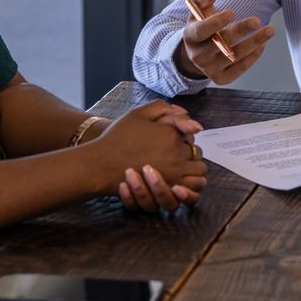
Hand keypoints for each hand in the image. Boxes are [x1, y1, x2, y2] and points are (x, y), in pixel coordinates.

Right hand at [93, 101, 207, 211]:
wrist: (102, 164)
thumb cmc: (118, 137)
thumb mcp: (139, 113)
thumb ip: (163, 108)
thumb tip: (186, 113)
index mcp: (172, 134)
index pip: (191, 134)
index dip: (184, 135)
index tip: (172, 138)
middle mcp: (177, 154)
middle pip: (197, 153)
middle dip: (190, 152)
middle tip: (176, 153)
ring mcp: (175, 174)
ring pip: (199, 173)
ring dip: (193, 170)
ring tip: (180, 168)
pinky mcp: (168, 190)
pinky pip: (191, 192)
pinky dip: (190, 188)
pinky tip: (179, 183)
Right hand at [175, 0, 273, 84]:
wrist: (197, 52)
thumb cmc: (201, 24)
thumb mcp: (200, 9)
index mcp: (190, 36)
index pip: (201, 30)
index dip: (216, 22)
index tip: (232, 12)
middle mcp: (197, 55)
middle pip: (221, 43)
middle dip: (240, 31)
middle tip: (257, 20)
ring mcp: (209, 69)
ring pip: (233, 56)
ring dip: (253, 43)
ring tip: (270, 30)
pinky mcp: (220, 79)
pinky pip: (239, 68)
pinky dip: (252, 57)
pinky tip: (261, 45)